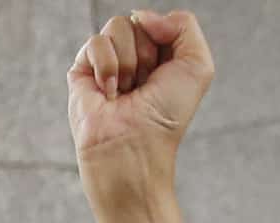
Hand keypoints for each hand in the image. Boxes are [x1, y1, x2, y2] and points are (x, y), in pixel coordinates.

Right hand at [68, 10, 213, 184]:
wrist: (135, 149)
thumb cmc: (166, 118)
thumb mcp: (198, 65)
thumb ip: (184, 24)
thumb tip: (141, 16)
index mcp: (161, 55)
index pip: (160, 21)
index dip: (166, 41)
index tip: (165, 74)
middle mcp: (133, 57)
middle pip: (139, 21)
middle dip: (147, 54)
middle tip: (144, 87)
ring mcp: (107, 63)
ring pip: (118, 26)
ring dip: (129, 63)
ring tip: (126, 93)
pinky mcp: (82, 72)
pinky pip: (95, 42)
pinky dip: (107, 67)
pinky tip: (109, 94)